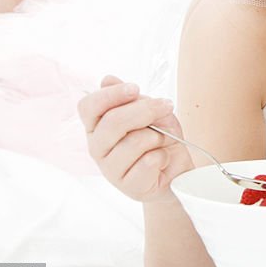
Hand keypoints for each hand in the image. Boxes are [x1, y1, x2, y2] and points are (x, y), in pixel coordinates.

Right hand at [77, 74, 192, 202]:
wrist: (177, 170)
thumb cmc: (160, 139)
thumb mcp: (152, 112)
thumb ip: (133, 99)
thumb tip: (108, 80)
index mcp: (98, 126)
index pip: (88, 107)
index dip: (110, 95)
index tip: (135, 88)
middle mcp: (98, 147)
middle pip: (112, 122)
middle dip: (144, 110)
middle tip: (166, 106)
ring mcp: (110, 169)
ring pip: (135, 142)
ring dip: (158, 136)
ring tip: (161, 142)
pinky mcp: (128, 186)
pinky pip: (149, 161)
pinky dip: (163, 156)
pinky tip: (162, 161)